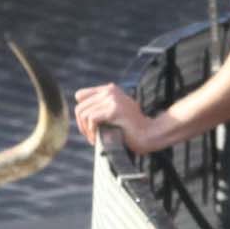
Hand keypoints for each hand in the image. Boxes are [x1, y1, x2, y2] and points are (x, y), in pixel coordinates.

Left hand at [70, 80, 186, 153]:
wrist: (150, 134)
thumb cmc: (131, 128)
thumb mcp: (115, 113)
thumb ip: (100, 108)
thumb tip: (79, 112)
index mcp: (110, 89)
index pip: (80, 95)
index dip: (81, 113)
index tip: (88, 127)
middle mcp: (110, 91)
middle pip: (81, 107)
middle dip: (82, 125)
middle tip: (90, 137)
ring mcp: (113, 99)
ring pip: (84, 113)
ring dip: (86, 130)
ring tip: (94, 139)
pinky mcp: (114, 110)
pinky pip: (92, 118)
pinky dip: (91, 131)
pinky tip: (97, 139)